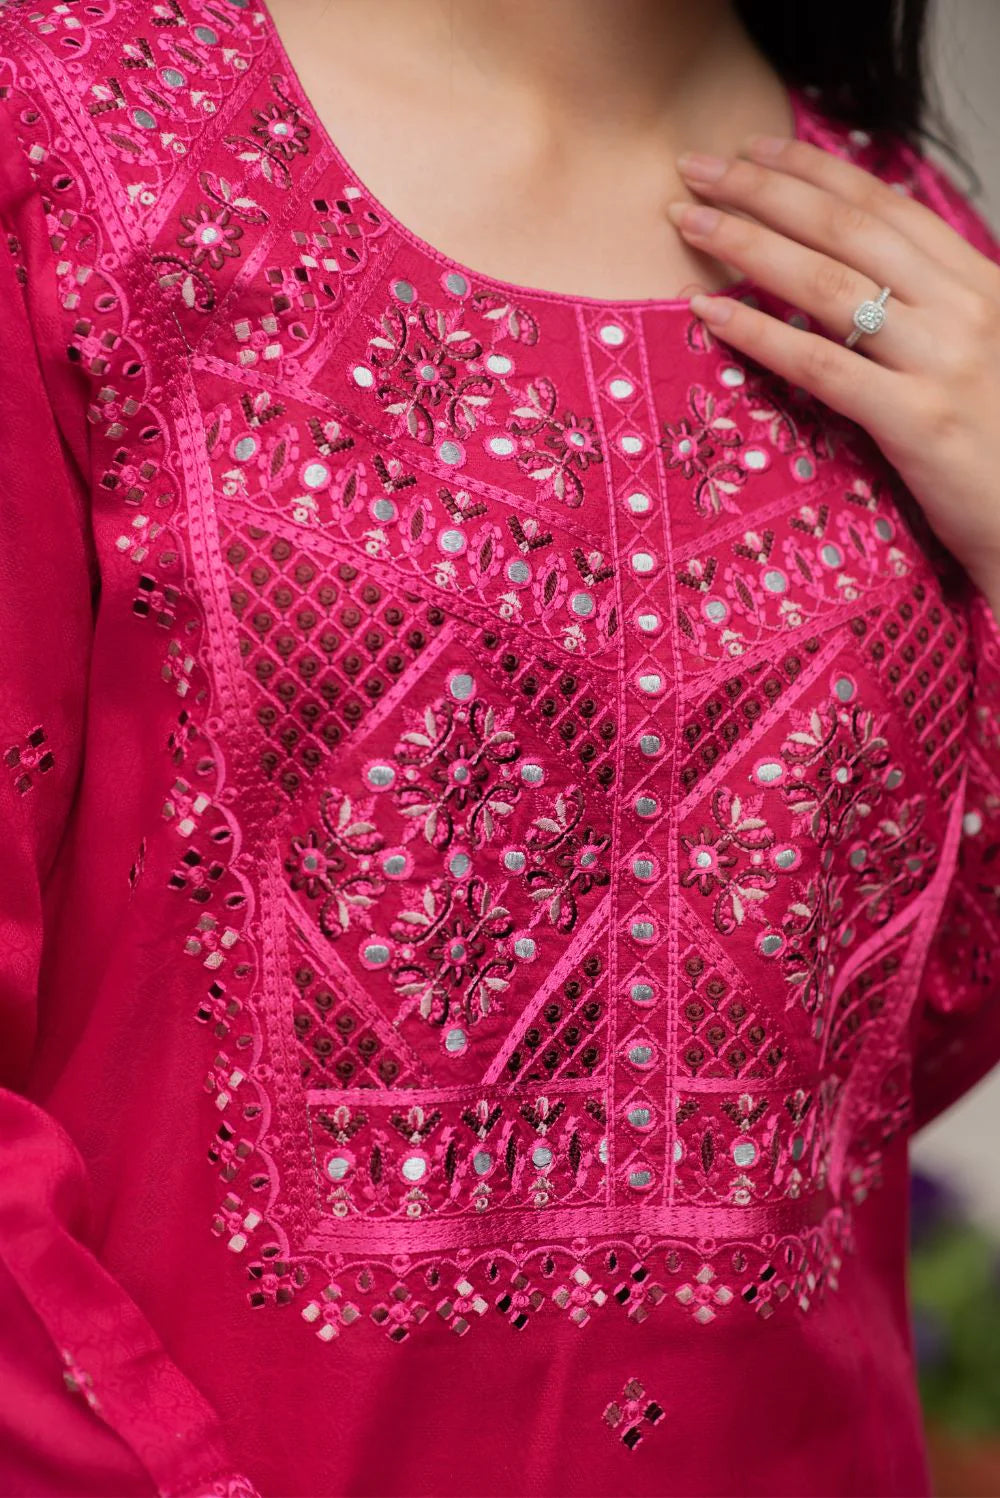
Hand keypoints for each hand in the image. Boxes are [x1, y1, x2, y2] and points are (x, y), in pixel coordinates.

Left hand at [666, 133, 999, 619]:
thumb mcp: (980, 351)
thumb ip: (931, 308)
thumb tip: (862, 276)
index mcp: (980, 282)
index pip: (886, 205)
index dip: (816, 171)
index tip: (755, 149)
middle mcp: (964, 309)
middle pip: (847, 228)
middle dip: (764, 190)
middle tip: (697, 169)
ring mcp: (942, 363)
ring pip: (828, 286)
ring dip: (748, 246)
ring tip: (690, 225)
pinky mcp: (918, 423)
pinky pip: (823, 366)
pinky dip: (760, 334)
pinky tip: (711, 312)